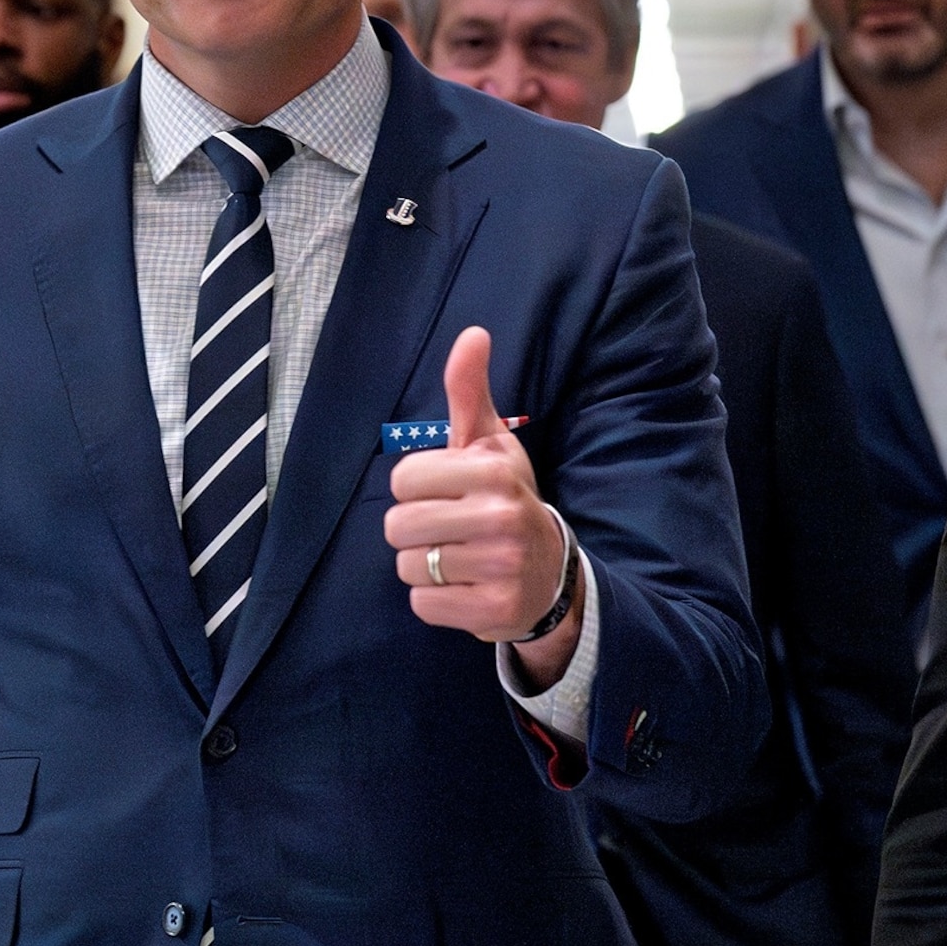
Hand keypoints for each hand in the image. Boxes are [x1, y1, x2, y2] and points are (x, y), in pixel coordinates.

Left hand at [384, 328, 578, 681]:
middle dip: (415, 530)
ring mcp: (500, 568)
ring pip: (408, 566)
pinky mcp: (494, 611)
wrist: (549, 572)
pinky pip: (422, 604)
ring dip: (424, 566)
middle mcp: (500, 518)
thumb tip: (472, 333)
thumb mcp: (490, 444)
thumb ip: (469, 391)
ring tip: (459, 558)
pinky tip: (464, 587)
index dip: (416, 488)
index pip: (402, 480)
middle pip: (397, 526)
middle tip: (449, 530)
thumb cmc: (506, 498)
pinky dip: (435, 600)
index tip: (446, 493)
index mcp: (493, 472)